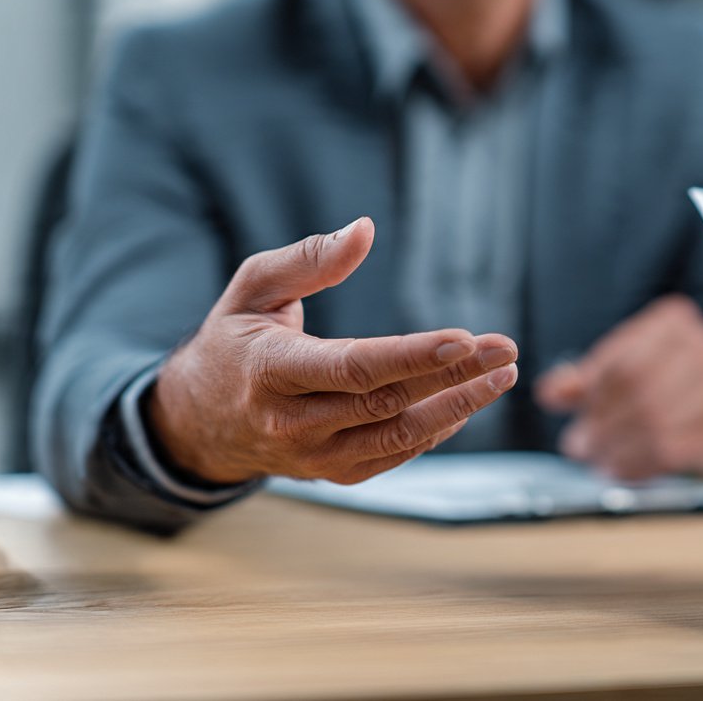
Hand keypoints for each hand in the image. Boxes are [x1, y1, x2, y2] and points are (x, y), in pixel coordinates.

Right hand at [149, 217, 518, 484]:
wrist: (197, 421)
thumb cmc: (233, 340)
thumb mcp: (252, 288)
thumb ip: (307, 258)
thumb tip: (365, 230)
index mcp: (269, 372)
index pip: (353, 368)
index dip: (413, 357)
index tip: (465, 339)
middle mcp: (292, 423)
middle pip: (388, 402)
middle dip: (455, 377)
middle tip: (505, 350)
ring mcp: (314, 456)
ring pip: (398, 437)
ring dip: (459, 407)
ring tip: (502, 376)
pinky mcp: (334, 473)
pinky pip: (394, 455)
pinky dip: (436, 430)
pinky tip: (467, 401)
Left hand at [535, 294, 702, 480]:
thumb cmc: (664, 383)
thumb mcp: (622, 370)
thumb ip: (586, 380)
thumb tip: (551, 393)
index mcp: (675, 323)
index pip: (624, 363)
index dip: (594, 397)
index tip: (576, 418)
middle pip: (641, 394)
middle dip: (602, 427)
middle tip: (578, 447)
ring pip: (659, 426)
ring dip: (618, 451)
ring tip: (598, 462)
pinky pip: (680, 451)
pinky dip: (641, 466)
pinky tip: (621, 470)